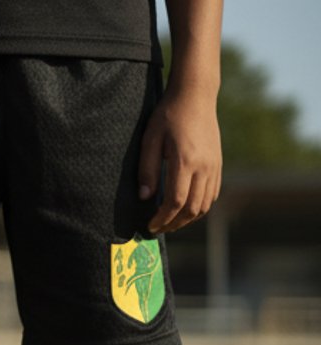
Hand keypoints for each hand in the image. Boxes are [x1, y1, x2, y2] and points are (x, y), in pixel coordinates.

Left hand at [139, 88, 220, 233]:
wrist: (196, 97)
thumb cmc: (168, 116)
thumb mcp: (150, 140)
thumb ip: (147, 170)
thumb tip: (145, 197)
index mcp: (185, 161)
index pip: (175, 202)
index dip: (162, 218)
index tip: (150, 225)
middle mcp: (204, 167)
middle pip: (192, 208)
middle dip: (174, 223)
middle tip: (158, 228)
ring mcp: (215, 166)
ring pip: (205, 204)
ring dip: (188, 218)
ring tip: (170, 222)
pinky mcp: (219, 163)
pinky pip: (213, 193)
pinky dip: (200, 206)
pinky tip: (186, 208)